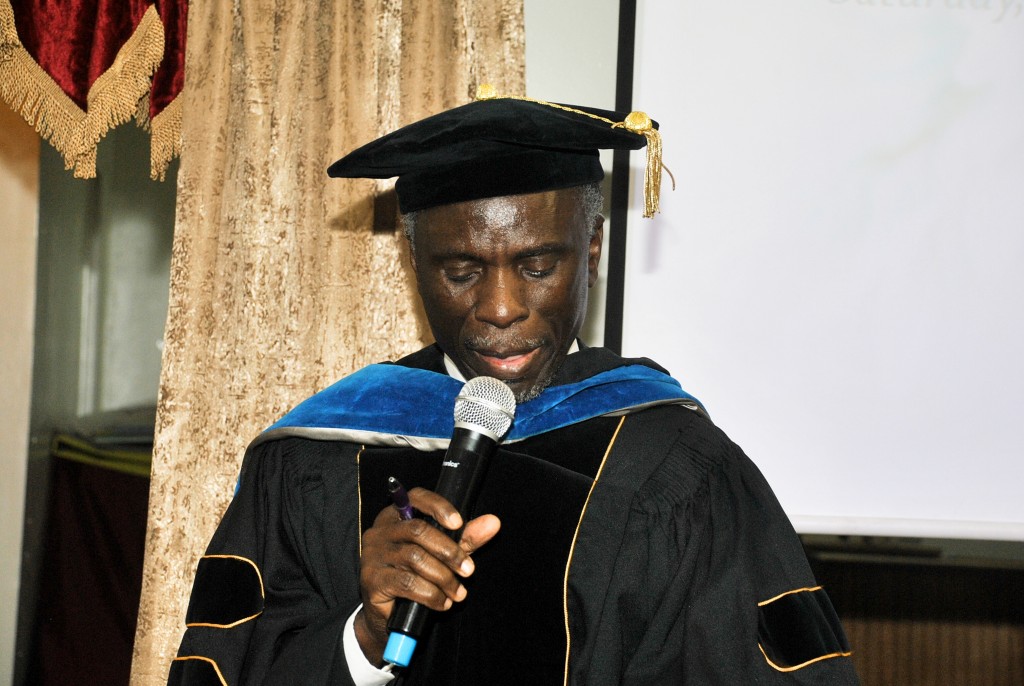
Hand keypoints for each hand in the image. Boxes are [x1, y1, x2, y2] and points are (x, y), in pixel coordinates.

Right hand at [354, 487, 500, 664]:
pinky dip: (431, 594)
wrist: (387, 616)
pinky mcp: (372, 580)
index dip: (438, 507)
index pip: (416, 498)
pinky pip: (407, 583)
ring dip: (444, 578)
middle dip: (449, 551)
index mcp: (396, 516)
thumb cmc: (416, 576)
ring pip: (415, 559)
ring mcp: (373, 555)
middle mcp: (380, 531)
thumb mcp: (443, 554)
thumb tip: (493, 523)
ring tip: (458, 592)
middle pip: (418, 531)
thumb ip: (466, 538)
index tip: (459, 523)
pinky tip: (442, 602)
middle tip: (469, 570)